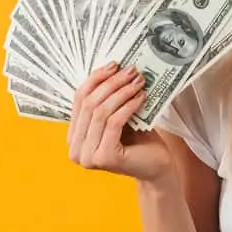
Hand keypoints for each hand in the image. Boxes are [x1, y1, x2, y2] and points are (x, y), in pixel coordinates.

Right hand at [67, 61, 172, 181]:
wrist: (157, 167)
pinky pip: (114, 122)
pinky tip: (141, 97)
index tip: (114, 64)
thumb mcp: (119, 116)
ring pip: (101, 112)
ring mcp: (88, 156)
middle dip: (111, 83)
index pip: (78, 100)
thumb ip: (108, 99)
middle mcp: (75, 149)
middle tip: (131, 70)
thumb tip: (112, 67)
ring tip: (138, 82)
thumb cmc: (139, 141)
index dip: (95, 79)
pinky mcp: (104, 157)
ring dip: (121, 92)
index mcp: (74, 136)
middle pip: (89, 104)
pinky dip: (128, 106)